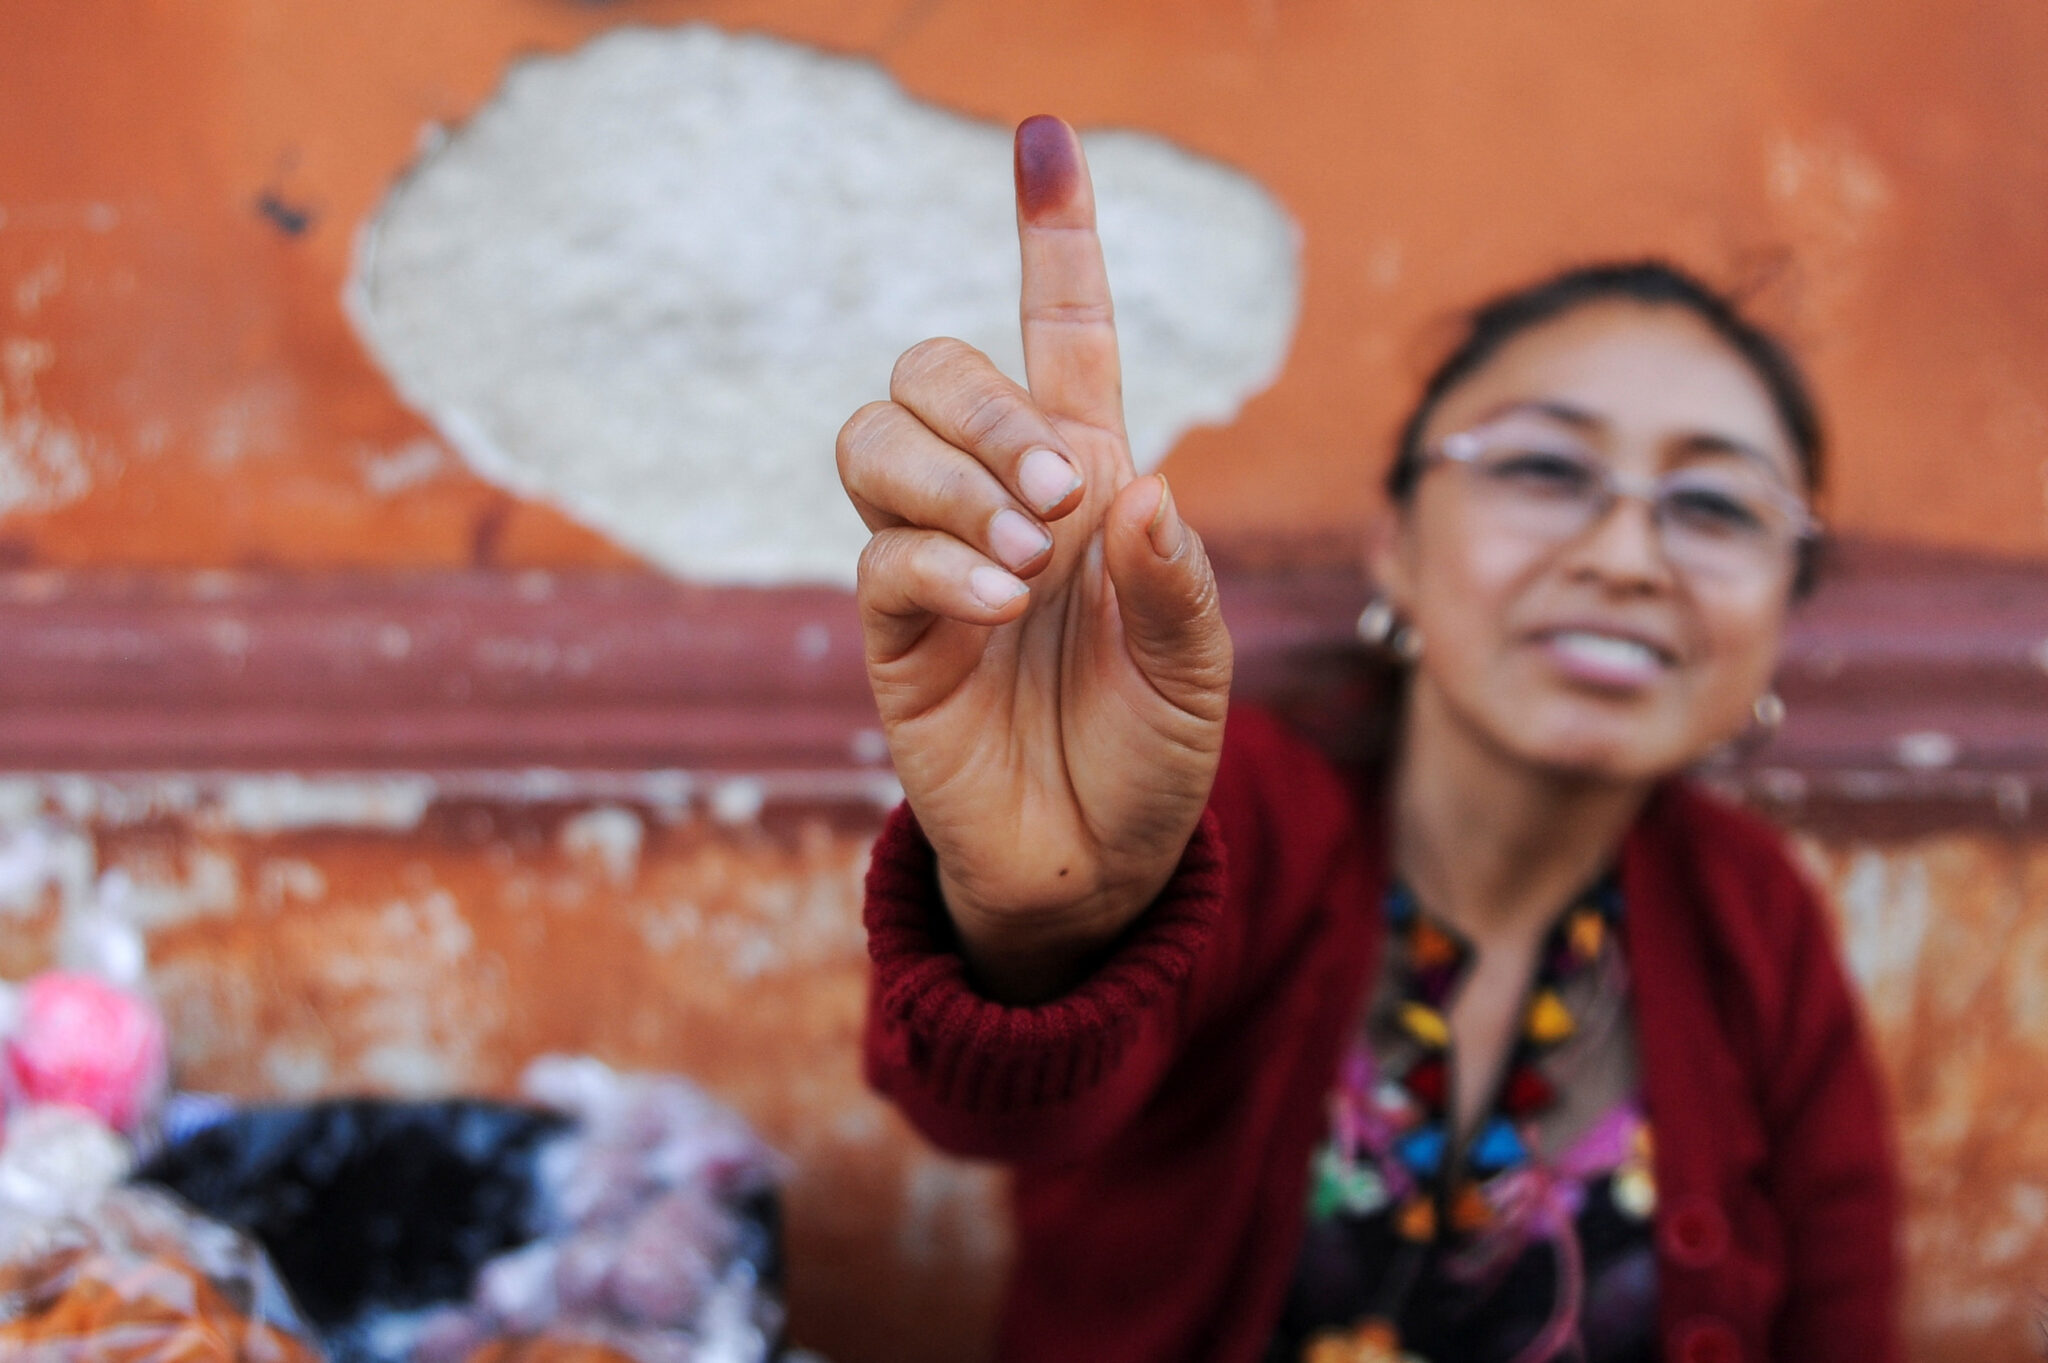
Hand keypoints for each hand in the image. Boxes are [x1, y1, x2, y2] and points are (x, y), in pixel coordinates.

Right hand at [836, 116, 1232, 1001]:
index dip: (1052, 237)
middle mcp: (1002, 499)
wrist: (1095, 863)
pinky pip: (878, 554)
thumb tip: (1131, 486)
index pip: (1062, 332)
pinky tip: (998, 602)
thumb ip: (1176, 578)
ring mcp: (936, 560)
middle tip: (1062, 493)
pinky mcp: (893, 633)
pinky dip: (940, 563)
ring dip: (952, 474)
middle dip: (988, 405)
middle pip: (936, 365)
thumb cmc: (1155, 750)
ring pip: (875, 437)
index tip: (1046, 135)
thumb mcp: (1202, 667)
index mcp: (1089, 479)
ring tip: (1027, 558)